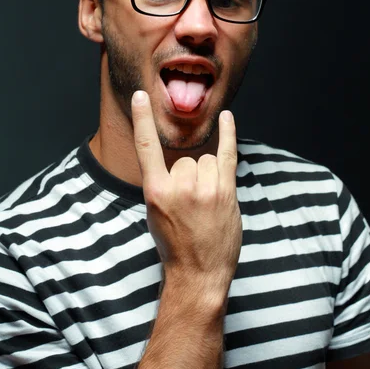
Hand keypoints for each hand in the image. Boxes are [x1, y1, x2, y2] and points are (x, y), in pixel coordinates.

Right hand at [131, 91, 241, 297]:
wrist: (199, 273)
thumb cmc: (175, 244)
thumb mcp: (155, 214)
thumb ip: (163, 184)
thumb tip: (179, 162)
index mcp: (156, 192)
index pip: (146, 147)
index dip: (142, 119)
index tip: (140, 95)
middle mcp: (180, 187)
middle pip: (186, 159)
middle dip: (190, 176)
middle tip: (192, 204)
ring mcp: (205, 189)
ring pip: (206, 160)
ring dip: (208, 175)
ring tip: (207, 203)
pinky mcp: (226, 192)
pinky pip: (228, 154)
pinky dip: (228, 134)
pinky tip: (226, 118)